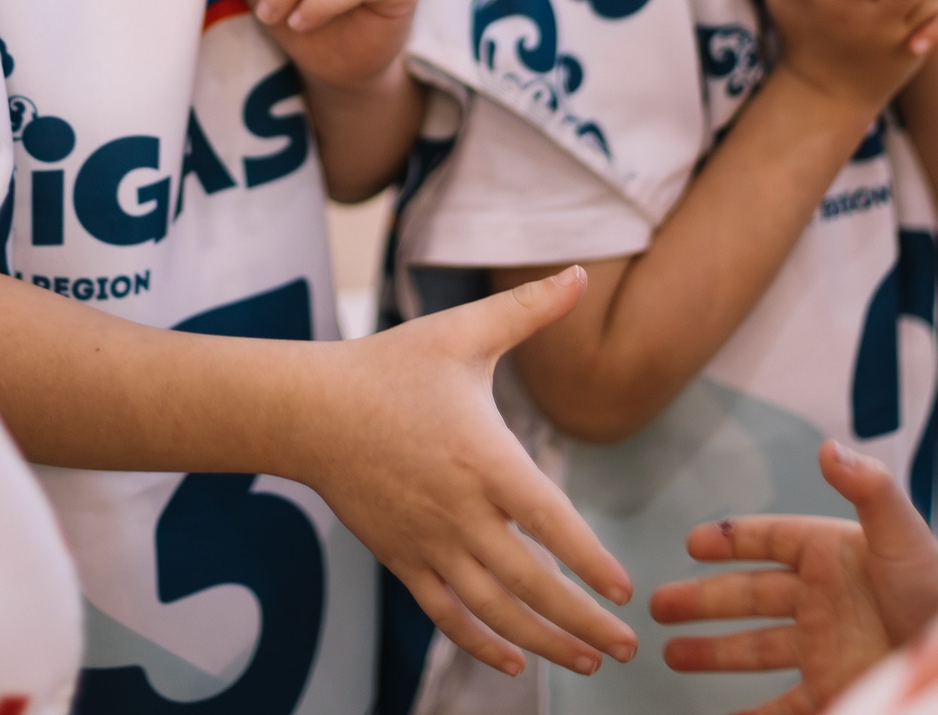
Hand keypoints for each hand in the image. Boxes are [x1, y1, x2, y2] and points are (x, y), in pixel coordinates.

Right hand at [302, 267, 639, 677]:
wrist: (309, 410)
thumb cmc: (391, 366)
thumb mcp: (462, 331)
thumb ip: (527, 310)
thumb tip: (583, 274)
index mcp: (484, 457)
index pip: (550, 521)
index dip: (591, 561)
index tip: (626, 591)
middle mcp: (459, 511)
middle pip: (531, 582)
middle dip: (583, 621)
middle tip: (628, 646)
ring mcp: (428, 542)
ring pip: (493, 610)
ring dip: (545, 642)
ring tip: (588, 662)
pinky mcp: (402, 559)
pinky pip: (446, 615)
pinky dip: (482, 645)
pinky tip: (517, 664)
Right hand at [648, 441, 937, 713]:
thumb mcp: (902, 534)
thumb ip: (868, 487)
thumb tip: (828, 447)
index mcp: (833, 555)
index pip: (770, 541)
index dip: (730, 540)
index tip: (692, 543)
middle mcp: (823, 600)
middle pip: (749, 596)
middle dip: (703, 600)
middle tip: (660, 604)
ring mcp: (825, 647)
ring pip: (754, 649)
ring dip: (713, 651)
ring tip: (671, 653)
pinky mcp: (834, 689)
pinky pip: (781, 706)